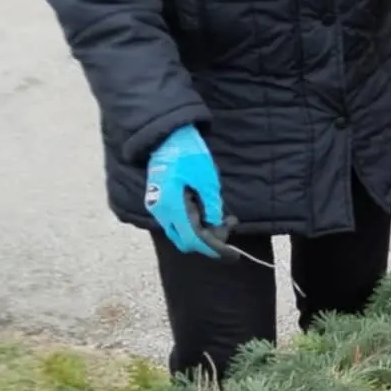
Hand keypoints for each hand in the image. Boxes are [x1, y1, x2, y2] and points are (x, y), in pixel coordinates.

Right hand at [145, 125, 224, 256]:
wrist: (168, 137)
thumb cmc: (189, 154)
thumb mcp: (207, 179)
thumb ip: (212, 204)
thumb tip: (216, 224)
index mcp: (173, 206)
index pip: (194, 239)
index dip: (214, 248)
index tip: (232, 254)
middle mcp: (161, 211)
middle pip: (186, 241)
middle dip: (210, 240)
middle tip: (230, 225)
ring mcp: (158, 207)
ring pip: (181, 233)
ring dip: (203, 231)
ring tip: (224, 217)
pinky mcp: (159, 202)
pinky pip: (177, 222)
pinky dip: (194, 222)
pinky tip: (208, 211)